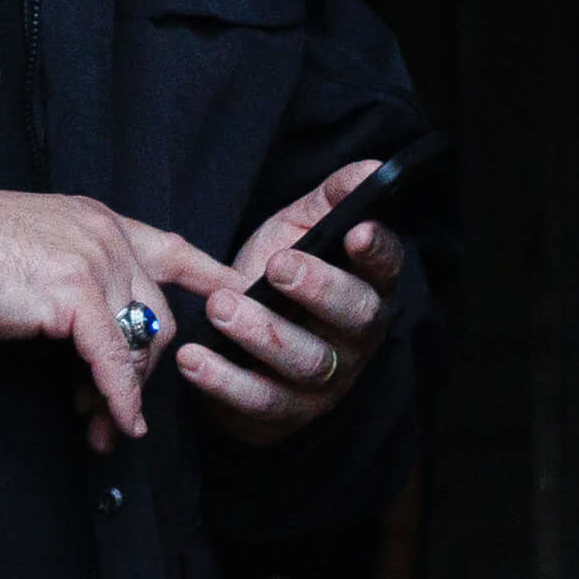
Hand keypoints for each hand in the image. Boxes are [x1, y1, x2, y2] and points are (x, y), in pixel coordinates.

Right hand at [0, 183, 247, 439]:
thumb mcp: (32, 250)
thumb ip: (71, 274)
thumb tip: (86, 326)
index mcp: (95, 220)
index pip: (168, 246)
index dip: (206, 274)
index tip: (234, 295)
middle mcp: (104, 234)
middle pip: (156, 312)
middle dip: (144, 370)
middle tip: (119, 410)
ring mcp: (94, 260)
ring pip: (138, 341)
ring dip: (126, 392)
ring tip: (102, 425)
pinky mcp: (76, 293)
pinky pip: (112, 360)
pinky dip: (117, 398)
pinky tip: (114, 423)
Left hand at [168, 161, 405, 449]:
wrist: (243, 345)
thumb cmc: (279, 280)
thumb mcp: (299, 231)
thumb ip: (330, 200)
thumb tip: (370, 167)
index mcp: (367, 288)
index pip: (386, 269)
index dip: (376, 251)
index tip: (354, 230)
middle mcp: (356, 337)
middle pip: (353, 316)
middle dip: (317, 289)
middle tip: (277, 266)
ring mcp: (325, 380)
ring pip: (304, 361)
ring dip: (261, 333)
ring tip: (220, 306)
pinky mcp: (285, 412)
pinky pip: (258, 401)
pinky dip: (222, 381)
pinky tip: (192, 357)